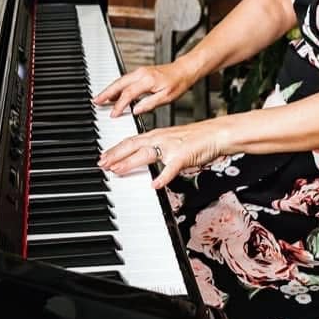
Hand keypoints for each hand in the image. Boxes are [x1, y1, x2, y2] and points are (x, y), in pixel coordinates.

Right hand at [92, 59, 197, 117]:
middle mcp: (141, 74)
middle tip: (96, 101)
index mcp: (147, 80)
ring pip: (120, 81)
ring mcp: (139, 72)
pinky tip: (113, 93)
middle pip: (118, 84)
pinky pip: (125, 80)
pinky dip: (117, 86)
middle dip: (106, 93)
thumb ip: (149, 104)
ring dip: (109, 89)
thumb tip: (136, 111)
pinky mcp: (140, 72)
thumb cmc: (178, 83)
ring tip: (101, 98)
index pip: (128, 94)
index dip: (119, 105)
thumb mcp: (166, 97)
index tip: (114, 114)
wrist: (184, 70)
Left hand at [98, 118, 231, 188]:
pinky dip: (162, 177)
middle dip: (115, 155)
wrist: (216, 133)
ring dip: (129, 163)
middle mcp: (161, 139)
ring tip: (117, 170)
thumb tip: (143, 158)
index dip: (115, 149)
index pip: (131, 141)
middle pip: (132, 146)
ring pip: (146, 155)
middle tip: (102, 164)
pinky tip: (154, 185)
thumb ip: (157, 150)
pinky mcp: (182, 157)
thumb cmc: (197, 139)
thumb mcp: (171, 142)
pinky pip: (171, 168)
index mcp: (157, 135)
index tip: (104, 156)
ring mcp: (171, 147)